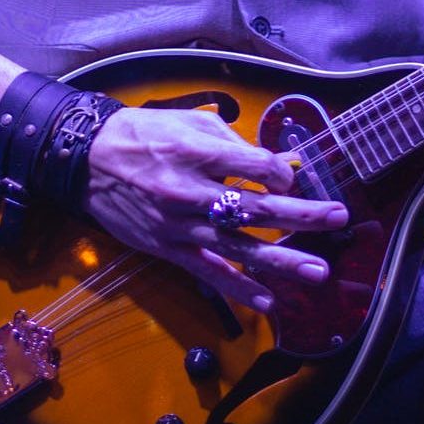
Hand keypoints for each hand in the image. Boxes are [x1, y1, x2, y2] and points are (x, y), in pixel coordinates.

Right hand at [84, 107, 348, 312]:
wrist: (86, 159)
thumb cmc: (142, 134)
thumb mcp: (187, 122)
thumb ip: (232, 142)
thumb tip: (274, 163)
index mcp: (197, 153)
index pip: (257, 167)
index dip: (282, 173)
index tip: (291, 177)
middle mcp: (190, 192)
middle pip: (257, 207)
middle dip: (302, 214)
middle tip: (338, 218)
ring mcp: (179, 225)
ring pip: (239, 247)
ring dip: (281, 260)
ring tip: (317, 271)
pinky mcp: (167, 248)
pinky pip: (207, 273)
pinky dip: (237, 289)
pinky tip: (267, 301)